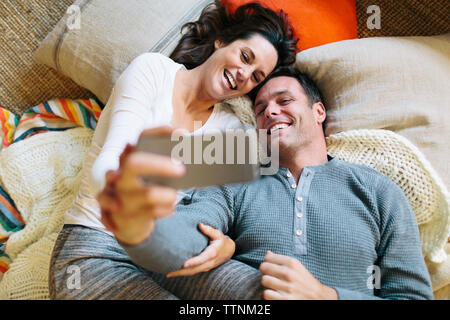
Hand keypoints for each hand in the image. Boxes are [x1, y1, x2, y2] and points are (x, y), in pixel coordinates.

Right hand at [97, 126, 185, 245]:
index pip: (142, 137)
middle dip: (160, 165)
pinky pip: (153, 212)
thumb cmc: (147, 188)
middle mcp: (121, 174)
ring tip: (175, 194)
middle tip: (182, 169)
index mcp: (129, 157)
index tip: (183, 134)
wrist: (127, 218)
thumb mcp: (154, 172)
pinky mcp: (129, 215)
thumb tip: (188, 144)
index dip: (161, 132)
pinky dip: (166, 209)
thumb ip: (169, 158)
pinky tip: (170, 207)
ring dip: (168, 195)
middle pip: (134, 163)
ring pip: (149, 194)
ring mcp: (122, 195)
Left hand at [166, 223, 234, 277]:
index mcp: (212, 253)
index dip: (193, 262)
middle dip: (181, 272)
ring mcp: (206, 267)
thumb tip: (199, 224)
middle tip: (168, 272)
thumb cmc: (221, 241)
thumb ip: (209, 230)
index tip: (183, 264)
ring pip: (192, 273)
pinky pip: (192, 272)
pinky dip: (183, 273)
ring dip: (180, 274)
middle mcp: (209, 262)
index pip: (201, 259)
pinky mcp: (203, 268)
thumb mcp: (218, 234)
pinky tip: (173, 272)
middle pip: (194, 270)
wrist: (228, 251)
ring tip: (168, 273)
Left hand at [259, 251, 337, 299]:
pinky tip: (274, 294)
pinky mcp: (284, 299)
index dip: (267, 263)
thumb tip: (267, 253)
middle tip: (272, 277)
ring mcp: (287, 287)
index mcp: (292, 263)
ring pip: (264, 280)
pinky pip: (266, 293)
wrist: (319, 297)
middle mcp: (289, 273)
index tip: (271, 268)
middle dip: (265, 273)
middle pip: (263, 267)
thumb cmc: (305, 281)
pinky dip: (268, 295)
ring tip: (273, 286)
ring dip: (267, 285)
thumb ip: (281, 260)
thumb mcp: (296, 267)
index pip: (267, 258)